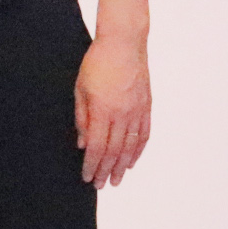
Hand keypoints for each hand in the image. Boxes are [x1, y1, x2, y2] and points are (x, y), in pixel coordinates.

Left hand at [74, 33, 150, 187]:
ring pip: (130, 147)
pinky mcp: (146, 106)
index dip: (92, 165)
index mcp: (103, 111)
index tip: (87, 177)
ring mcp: (137, 111)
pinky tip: (132, 161)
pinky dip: (138, 151)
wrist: (124, 43)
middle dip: (106, 171)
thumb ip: (82, 118)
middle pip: (113, 151)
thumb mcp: (81, 89)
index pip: (96, 147)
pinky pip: (143, 134)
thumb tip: (82, 143)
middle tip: (101, 185)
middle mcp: (122, 114)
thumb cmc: (98, 62)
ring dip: (122, 166)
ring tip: (116, 180)